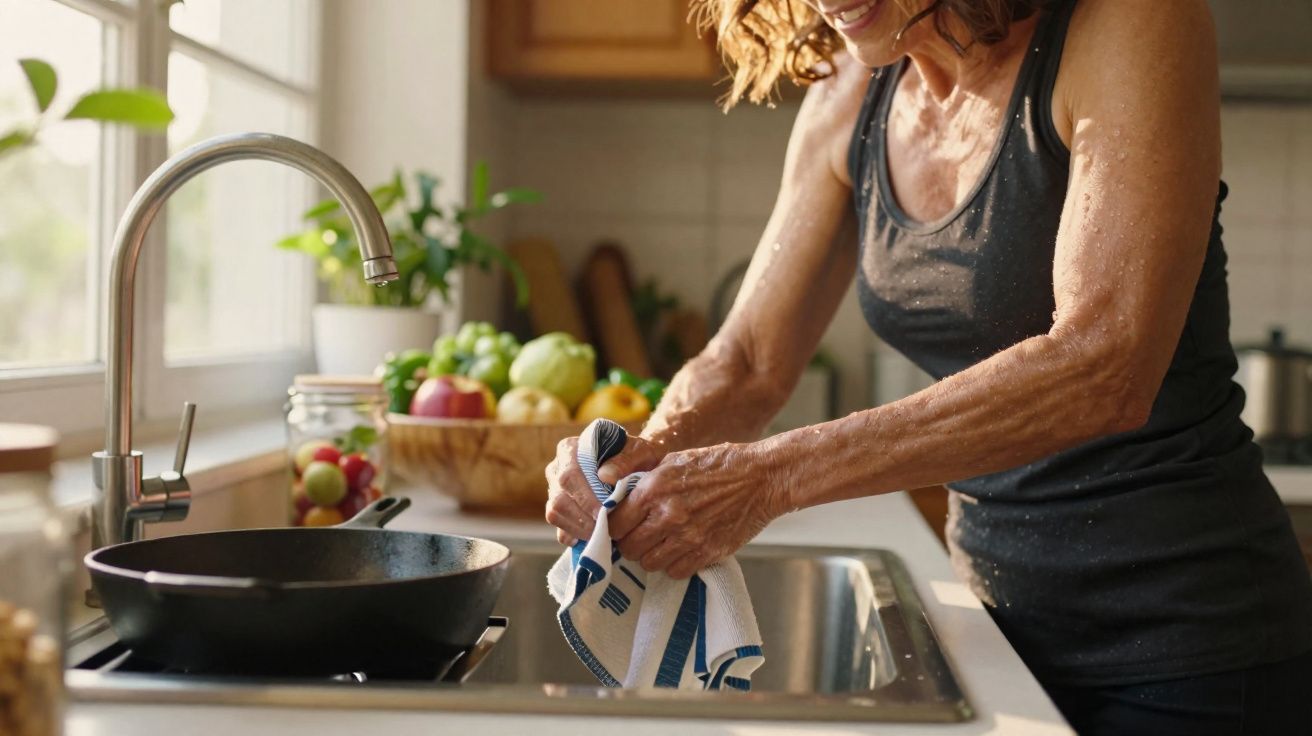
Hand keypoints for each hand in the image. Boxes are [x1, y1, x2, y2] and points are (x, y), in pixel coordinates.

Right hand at [544, 433, 665, 545]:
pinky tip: (592, 538)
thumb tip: (605, 476)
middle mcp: (557, 469)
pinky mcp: (559, 509)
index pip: (568, 475)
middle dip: (582, 518)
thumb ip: (625, 460)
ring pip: (555, 513)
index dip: (584, 497)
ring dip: (578, 528)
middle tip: (605, 530)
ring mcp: (555, 490)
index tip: (603, 511)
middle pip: (559, 498)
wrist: (639, 466)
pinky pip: (559, 527)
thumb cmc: (638, 457)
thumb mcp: (639, 452)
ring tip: (601, 535)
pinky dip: (574, 536)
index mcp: (570, 449)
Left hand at [608, 442, 787, 578]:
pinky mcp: (708, 552)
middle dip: (630, 544)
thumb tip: (612, 491)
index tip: (621, 527)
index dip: (615, 527)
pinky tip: (681, 550)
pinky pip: (675, 572)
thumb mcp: (673, 460)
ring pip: (649, 563)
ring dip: (651, 556)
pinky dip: (674, 565)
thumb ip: (642, 479)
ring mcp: (689, 536)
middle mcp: (669, 514)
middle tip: (639, 537)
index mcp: (655, 488)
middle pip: (629, 547)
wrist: (761, 478)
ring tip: (661, 544)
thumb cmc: (716, 465)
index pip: (615, 522)